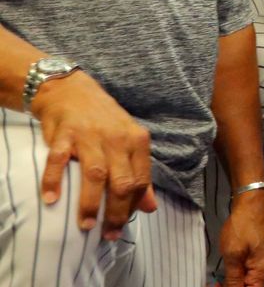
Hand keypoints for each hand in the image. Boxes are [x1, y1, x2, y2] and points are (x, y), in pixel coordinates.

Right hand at [30, 72, 156, 238]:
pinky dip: (54, 181)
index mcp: (137, 141)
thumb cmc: (103, 122)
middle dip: (117, 212)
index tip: (122, 227)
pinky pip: (59, 161)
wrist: (72, 91)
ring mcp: (90, 136)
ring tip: (86, 226)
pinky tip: (51, 200)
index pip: (140, 179)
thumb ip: (139, 175)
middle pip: (122, 181)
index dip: (133, 206)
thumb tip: (150, 208)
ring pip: (96, 174)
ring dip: (91, 203)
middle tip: (108, 234)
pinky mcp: (64, 134)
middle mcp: (117, 138)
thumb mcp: (128, 143)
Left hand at [219, 189, 263, 286]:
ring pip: (247, 282)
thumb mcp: (233, 254)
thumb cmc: (243, 226)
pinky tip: (224, 275)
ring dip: (232, 284)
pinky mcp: (256, 256)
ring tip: (214, 282)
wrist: (251, 203)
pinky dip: (235, 276)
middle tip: (212, 285)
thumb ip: (233, 278)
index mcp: (262, 272)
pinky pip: (247, 273)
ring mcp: (261, 262)